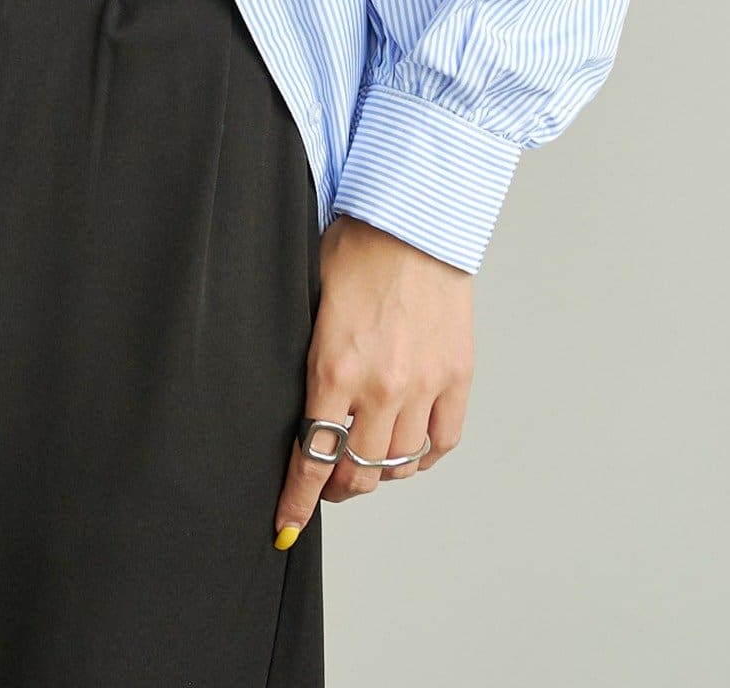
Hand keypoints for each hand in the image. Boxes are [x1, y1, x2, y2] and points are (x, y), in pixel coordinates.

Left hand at [271, 213, 473, 547]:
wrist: (413, 221)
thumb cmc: (355, 251)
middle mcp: (381, 386)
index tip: (286, 523)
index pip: (312, 456)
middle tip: (327, 484)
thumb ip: (311, 362)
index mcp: (334, 368)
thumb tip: (301, 406)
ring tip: (365, 460)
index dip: (298, 498)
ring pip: (399, 464)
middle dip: (336, 488)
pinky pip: (441, 442)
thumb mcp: (310, 305)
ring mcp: (424, 385)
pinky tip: (407, 448)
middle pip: (357, 471)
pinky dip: (422, 456)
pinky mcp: (457, 376)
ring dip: (377, 472)